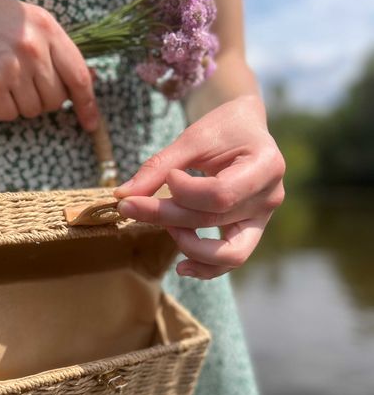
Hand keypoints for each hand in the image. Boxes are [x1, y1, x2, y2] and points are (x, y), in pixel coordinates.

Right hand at [0, 0, 97, 128]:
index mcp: (47, 27)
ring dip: (18, 105)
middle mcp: (33, 46)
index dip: (87, 104)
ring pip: (32, 110)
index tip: (91, 123)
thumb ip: (56, 49)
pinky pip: (9, 115)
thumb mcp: (26, 22)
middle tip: (19, 84)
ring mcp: (12, 66)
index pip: (79, 75)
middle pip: (55, 99)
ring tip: (0, 80)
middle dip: (41, 100)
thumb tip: (91, 81)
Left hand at [114, 95, 284, 278]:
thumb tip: (124, 195)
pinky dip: (205, 266)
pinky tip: (181, 267)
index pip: (220, 194)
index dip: (185, 192)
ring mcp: (262, 219)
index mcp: (265, 166)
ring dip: (190, 247)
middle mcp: (270, 198)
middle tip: (130, 206)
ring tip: (164, 229)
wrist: (245, 129)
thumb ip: (160, 166)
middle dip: (168, 216)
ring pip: (230, 253)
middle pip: (215, 220)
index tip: (168, 176)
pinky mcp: (249, 231)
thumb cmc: (223, 128)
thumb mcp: (193, 138)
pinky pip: (231, 259)